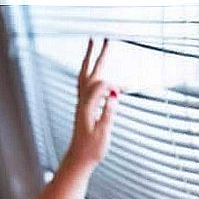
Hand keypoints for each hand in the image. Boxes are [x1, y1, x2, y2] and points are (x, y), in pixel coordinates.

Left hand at [66, 38, 117, 172]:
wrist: (79, 159)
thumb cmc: (92, 149)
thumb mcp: (102, 134)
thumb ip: (108, 114)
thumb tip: (114, 97)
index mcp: (86, 107)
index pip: (100, 86)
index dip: (111, 86)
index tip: (120, 94)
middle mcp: (82, 102)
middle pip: (90, 73)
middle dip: (97, 55)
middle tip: (104, 39)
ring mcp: (82, 103)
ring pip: (85, 76)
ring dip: (91, 60)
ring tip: (96, 46)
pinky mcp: (84, 107)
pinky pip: (87, 85)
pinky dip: (92, 73)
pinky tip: (96, 71)